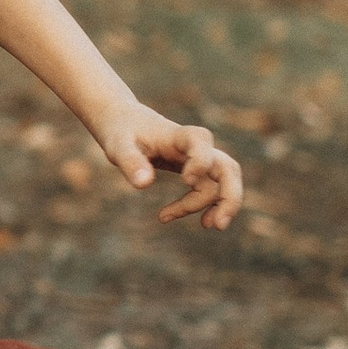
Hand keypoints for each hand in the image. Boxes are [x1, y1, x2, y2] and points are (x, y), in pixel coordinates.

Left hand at [91, 105, 242, 230]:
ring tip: (205, 225)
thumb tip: (144, 185)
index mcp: (179, 135)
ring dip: (220, 205)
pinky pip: (210, 188)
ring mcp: (200, 158)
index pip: (201, 143)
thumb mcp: (118, 146)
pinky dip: (202, 205)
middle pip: (227, 168)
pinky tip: (169, 216)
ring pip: (224, 181)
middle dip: (229, 197)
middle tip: (218, 226)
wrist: (125, 123)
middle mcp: (197, 146)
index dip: (200, 162)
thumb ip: (131, 162)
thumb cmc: (122, 133)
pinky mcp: (196, 170)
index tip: (186, 180)